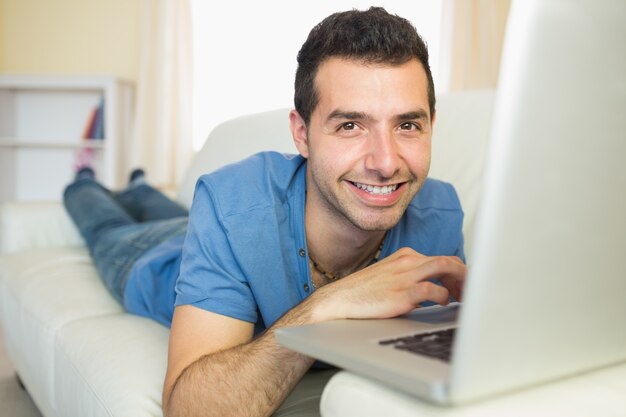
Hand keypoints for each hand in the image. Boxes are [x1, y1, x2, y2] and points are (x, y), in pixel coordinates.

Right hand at [312, 247, 466, 321]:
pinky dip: (444, 295)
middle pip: (448, 260)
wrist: (340, 300)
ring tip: (465, 296)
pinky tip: (444, 303)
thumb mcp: (390, 278)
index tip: (465, 287)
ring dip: (461, 281)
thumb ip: (412, 278)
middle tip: (470, 293)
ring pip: (445, 267)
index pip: (443, 259)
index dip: (459, 273)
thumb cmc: (365, 293)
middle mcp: (407, 261)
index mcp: (406, 256)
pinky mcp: (402, 292)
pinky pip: (432, 289)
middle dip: (465, 276)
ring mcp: (405, 275)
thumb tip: (436, 289)